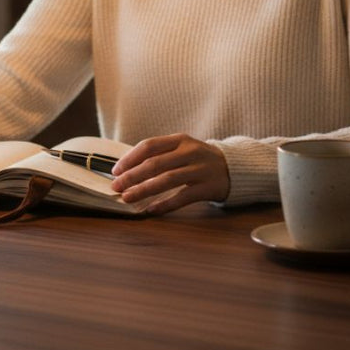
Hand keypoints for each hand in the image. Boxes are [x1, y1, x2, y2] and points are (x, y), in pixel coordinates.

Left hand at [111, 133, 229, 212]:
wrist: (234, 168)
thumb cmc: (198, 160)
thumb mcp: (182, 149)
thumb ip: (160, 155)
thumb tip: (126, 170)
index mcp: (180, 140)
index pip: (149, 146)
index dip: (130, 158)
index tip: (115, 171)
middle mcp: (190, 152)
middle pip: (155, 163)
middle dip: (132, 176)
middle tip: (116, 187)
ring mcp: (200, 169)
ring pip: (167, 180)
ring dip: (144, 190)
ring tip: (128, 198)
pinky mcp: (208, 187)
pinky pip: (182, 197)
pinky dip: (165, 204)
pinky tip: (151, 210)